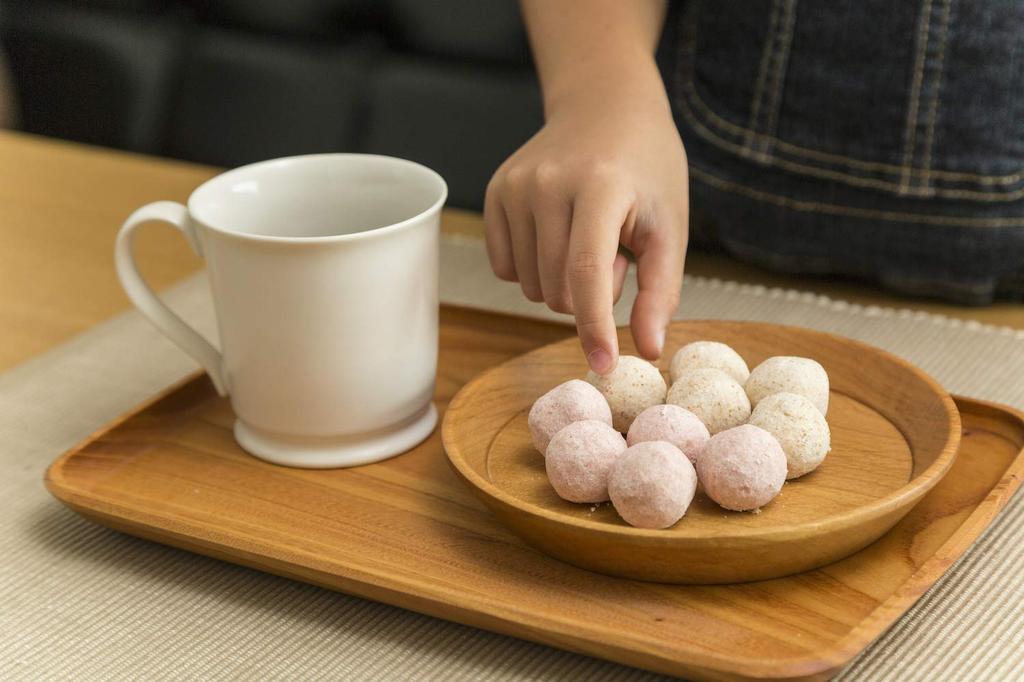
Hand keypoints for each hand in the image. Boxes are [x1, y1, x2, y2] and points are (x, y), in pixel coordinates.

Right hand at [484, 93, 688, 373]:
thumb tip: (647, 350)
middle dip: (590, 295)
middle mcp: (545, 183)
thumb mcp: (670, 226)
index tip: (605, 365)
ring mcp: (513, 187)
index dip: (594, 327)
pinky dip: (533, 269)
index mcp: (599, 186)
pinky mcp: (493, 193)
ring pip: (530, 286)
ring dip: (562, 283)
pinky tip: (557, 236)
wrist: (605, 106)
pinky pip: (504, 270)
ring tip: (588, 239)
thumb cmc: (647, 168)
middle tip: (616, 254)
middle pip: (558, 290)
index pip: (585, 273)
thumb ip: (661, 291)